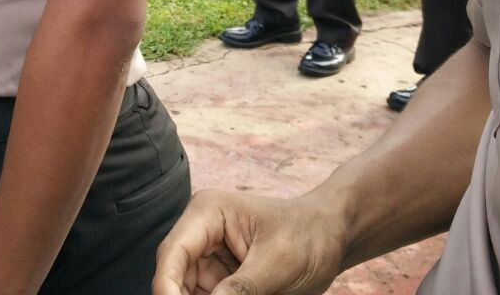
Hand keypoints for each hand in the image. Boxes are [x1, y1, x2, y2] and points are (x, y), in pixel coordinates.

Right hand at [153, 190, 346, 294]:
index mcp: (208, 213)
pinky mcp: (220, 275)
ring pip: (187, 290)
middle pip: (174, 275)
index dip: (167, 288)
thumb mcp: (277, 265)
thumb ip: (241, 290)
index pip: (173, 254)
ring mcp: (208, 254)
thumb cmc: (308, 236)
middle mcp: (200, 231)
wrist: (332, 236)